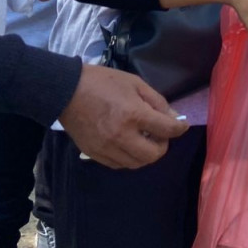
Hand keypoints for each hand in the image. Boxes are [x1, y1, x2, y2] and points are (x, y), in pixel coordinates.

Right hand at [58, 64, 189, 168]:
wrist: (66, 91)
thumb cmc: (103, 82)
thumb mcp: (135, 83)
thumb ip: (157, 101)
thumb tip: (174, 118)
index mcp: (133, 115)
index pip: (166, 130)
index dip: (179, 128)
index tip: (181, 126)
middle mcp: (122, 136)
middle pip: (153, 155)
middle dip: (162, 145)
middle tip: (159, 134)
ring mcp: (107, 148)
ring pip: (137, 163)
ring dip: (145, 154)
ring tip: (143, 139)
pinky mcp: (95, 154)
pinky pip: (119, 165)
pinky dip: (128, 157)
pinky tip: (128, 144)